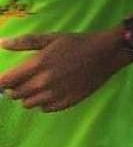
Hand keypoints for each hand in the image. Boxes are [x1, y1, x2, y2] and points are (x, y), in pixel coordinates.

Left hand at [0, 30, 130, 111]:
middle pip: (15, 94)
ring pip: (28, 104)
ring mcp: (55, 94)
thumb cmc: (78, 43)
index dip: (3, 81)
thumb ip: (25, 42)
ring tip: (40, 85)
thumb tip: (2, 43)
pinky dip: (44, 102)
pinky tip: (53, 91)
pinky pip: (44, 109)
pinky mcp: (66, 102)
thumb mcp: (52, 38)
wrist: (106, 53)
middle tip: (27, 79)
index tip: (7, 78)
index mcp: (37, 64)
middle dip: (16, 88)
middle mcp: (43, 82)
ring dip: (29, 96)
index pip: (6, 81)